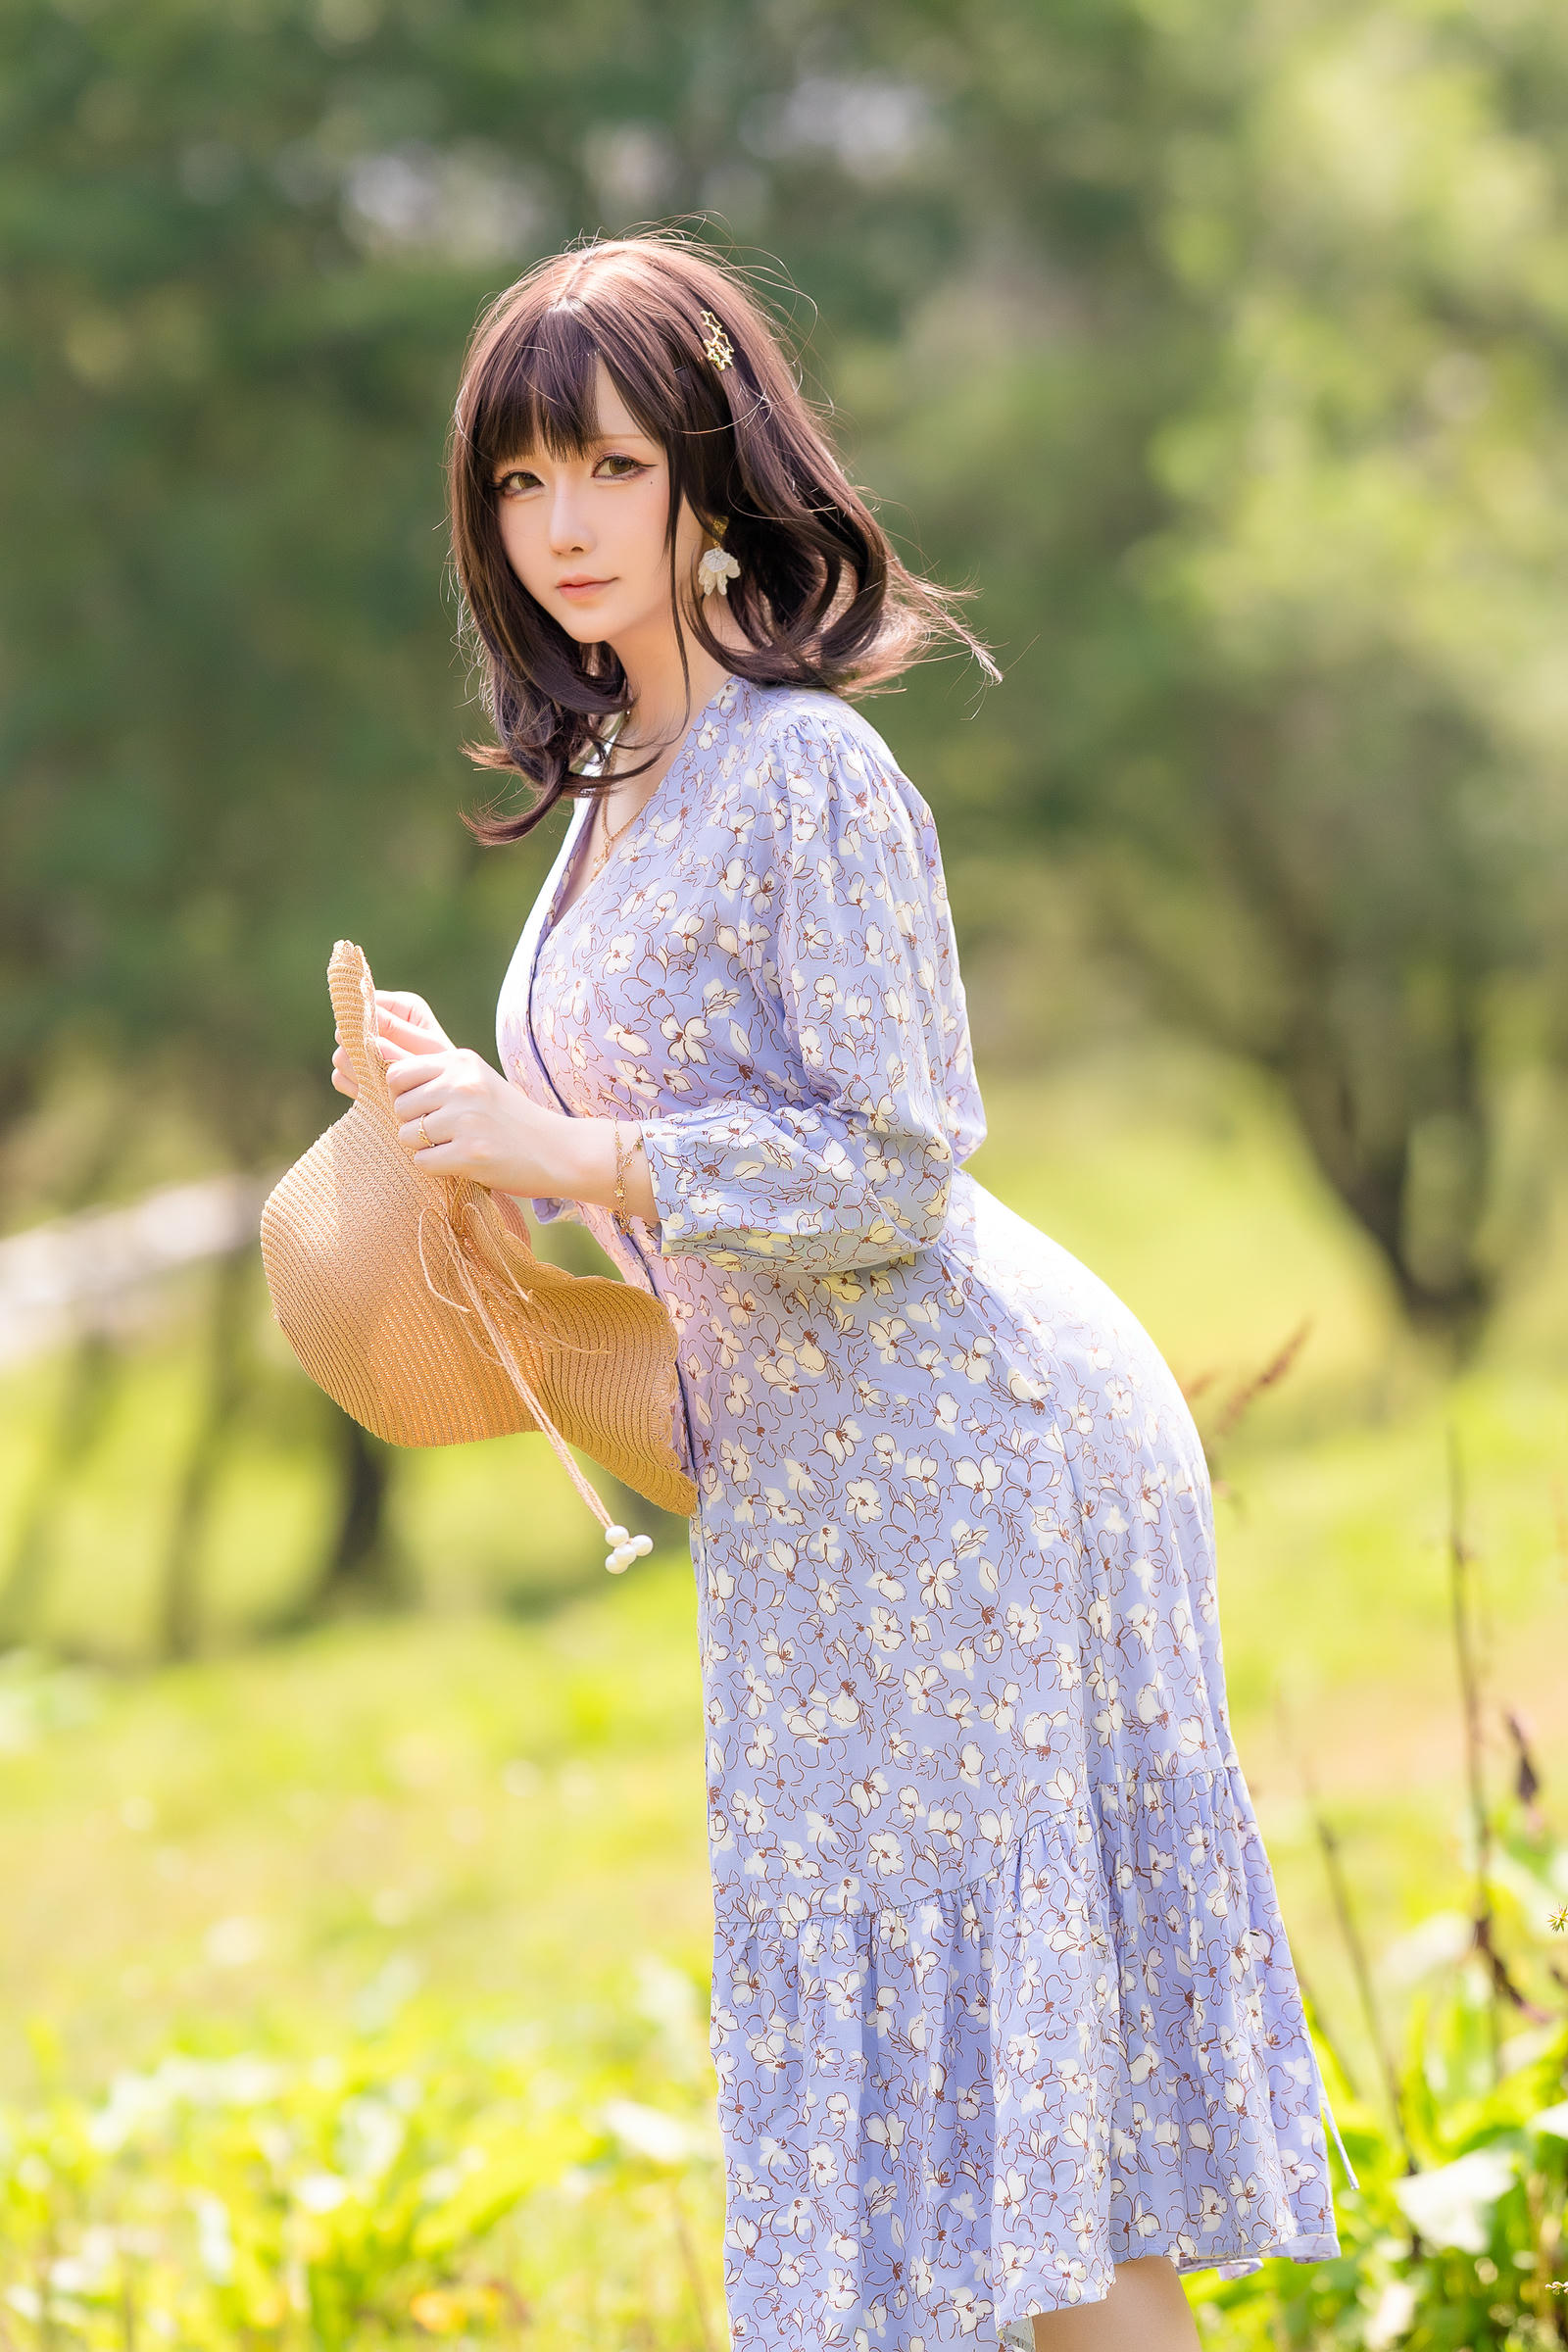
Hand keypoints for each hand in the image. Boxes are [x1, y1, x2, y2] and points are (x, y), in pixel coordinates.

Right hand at [332, 990, 451, 1098]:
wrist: (446, 1102)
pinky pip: (339, 1077)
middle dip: (360, 1050)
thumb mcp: (429, 1049)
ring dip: (357, 1071)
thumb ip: (399, 1035)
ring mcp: (364, 1048)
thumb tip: (366, 1034)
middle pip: (346, 1029)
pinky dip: (353, 1087)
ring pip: (340, 1055)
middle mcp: (378, 1023)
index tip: (373, 1042)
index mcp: (401, 1007)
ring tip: (383, 1083)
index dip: (365, 1021)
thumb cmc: (446, 1070)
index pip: (366, 1002)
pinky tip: (375, 1094)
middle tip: (379, 1067)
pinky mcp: (356, 1072)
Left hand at [384, 1042, 576, 1195]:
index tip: (426, 1108)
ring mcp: (467, 1119)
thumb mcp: (477, 1081)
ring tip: (456, 1145)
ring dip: (425, 1147)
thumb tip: (382, 1074)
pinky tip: (462, 1162)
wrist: (558, 1151)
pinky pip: (422, 1162)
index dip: (403, 1096)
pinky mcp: (470, 1153)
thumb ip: (437, 1076)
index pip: (397, 1074)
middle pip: (399, 1107)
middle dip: (413, 1124)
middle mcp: (462, 1085)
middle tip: (445, 1132)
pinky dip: (437, 1167)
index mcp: (461, 1062)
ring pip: (406, 1136)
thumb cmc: (510, 1119)